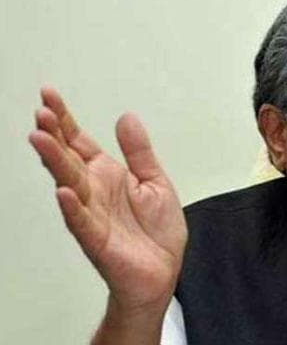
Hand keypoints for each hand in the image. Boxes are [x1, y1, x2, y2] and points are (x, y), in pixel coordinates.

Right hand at [29, 87, 186, 314]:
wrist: (163, 271)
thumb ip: (139, 152)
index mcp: (108, 175)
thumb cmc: (156, 232)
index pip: (80, 142)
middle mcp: (95, 191)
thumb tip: (127, 118)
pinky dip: (72, 207)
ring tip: (41, 139)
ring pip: (69, 184)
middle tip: (41, 113)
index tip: (49, 96)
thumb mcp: (156, 182)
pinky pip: (82, 222)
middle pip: (68, 158)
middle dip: (54, 135)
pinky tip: (63, 191)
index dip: (66, 120)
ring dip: (54, 163)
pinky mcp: (98, 239)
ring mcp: (93, 214)